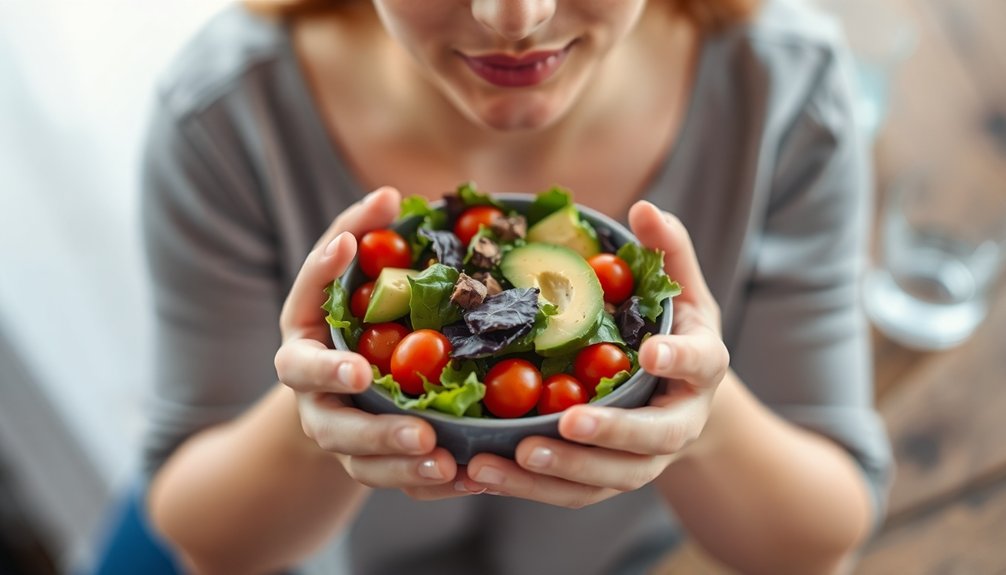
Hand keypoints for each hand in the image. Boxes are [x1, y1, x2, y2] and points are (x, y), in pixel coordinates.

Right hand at [274, 187, 464, 500]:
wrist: (335, 385)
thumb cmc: (346, 318)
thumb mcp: (342, 276)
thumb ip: (356, 233)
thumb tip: (391, 194)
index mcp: (304, 351)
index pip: (303, 352)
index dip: (325, 352)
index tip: (358, 354)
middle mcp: (315, 398)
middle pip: (332, 420)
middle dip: (373, 427)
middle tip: (417, 427)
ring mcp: (340, 436)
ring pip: (362, 461)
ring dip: (402, 462)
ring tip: (443, 458)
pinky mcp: (369, 463)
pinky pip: (395, 481)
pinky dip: (428, 483)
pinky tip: (465, 476)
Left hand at [458, 201, 729, 506]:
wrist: (682, 401)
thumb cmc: (673, 333)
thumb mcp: (680, 290)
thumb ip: (667, 251)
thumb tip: (643, 206)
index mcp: (700, 368)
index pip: (698, 363)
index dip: (679, 360)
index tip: (653, 354)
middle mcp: (678, 422)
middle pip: (652, 437)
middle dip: (610, 434)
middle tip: (567, 423)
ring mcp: (644, 460)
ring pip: (608, 478)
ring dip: (559, 472)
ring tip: (504, 460)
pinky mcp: (608, 480)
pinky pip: (572, 493)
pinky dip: (530, 489)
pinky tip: (485, 474)